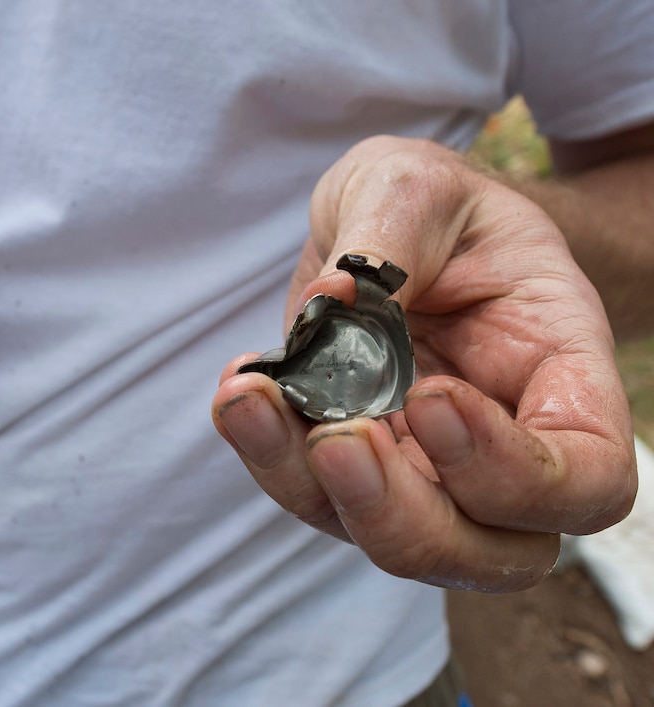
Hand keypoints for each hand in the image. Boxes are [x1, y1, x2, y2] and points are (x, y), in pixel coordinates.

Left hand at [212, 136, 636, 591]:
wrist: (393, 227)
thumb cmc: (438, 209)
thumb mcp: (421, 184)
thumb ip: (393, 231)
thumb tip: (334, 302)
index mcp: (561, 380)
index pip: (585, 482)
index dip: (514, 473)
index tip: (433, 397)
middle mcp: (502, 449)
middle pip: (486, 552)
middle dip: (402, 517)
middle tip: (336, 438)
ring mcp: (426, 472)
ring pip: (386, 537)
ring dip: (309, 485)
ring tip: (249, 399)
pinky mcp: (355, 467)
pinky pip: (312, 493)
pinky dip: (268, 453)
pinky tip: (241, 389)